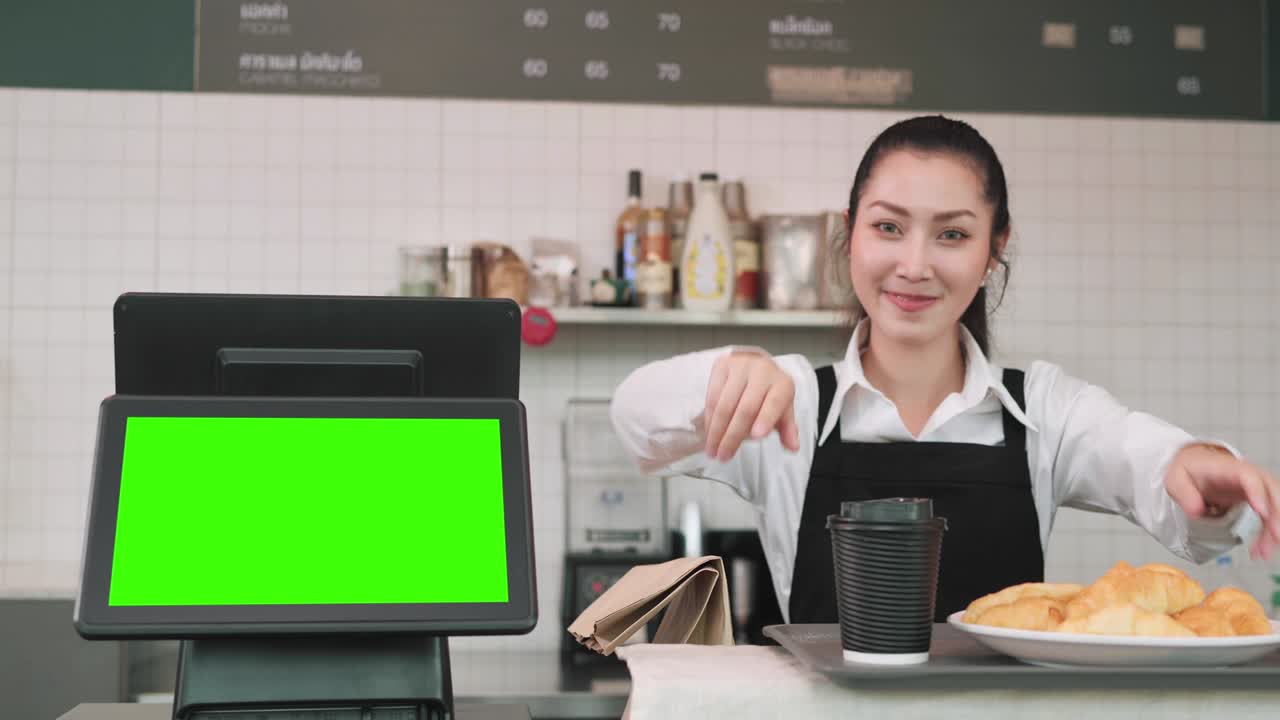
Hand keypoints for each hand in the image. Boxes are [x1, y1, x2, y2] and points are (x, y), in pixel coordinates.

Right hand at [703, 351, 799, 460]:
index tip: (757, 436)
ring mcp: (740, 366)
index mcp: (782, 384)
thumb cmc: (770, 393)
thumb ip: (788, 430)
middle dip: (733, 435)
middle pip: (745, 408)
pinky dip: (709, 418)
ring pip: (725, 404)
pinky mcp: (722, 366)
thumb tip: (793, 447)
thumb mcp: (783, 410)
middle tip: (724, 456)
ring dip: (716, 431)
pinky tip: (709, 432)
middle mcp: (762, 371)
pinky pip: (712, 396)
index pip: (774, 403)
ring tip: (713, 450)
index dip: (766, 419)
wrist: (755, 365)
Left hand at [1164, 444, 1279, 559]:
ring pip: (1274, 507)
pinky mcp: (1257, 500)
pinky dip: (1267, 534)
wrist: (1193, 465)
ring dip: (1273, 529)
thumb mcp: (1176, 479)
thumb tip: (1197, 511)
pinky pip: (1268, 517)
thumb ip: (1185, 494)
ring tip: (1263, 552)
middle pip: (1272, 490)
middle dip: (1277, 513)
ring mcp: (1255, 488)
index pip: (1249, 477)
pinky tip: (1260, 550)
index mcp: (1228, 468)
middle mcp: (1248, 476)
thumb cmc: (1187, 470)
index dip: (1258, 493)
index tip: (1261, 512)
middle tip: (1276, 535)